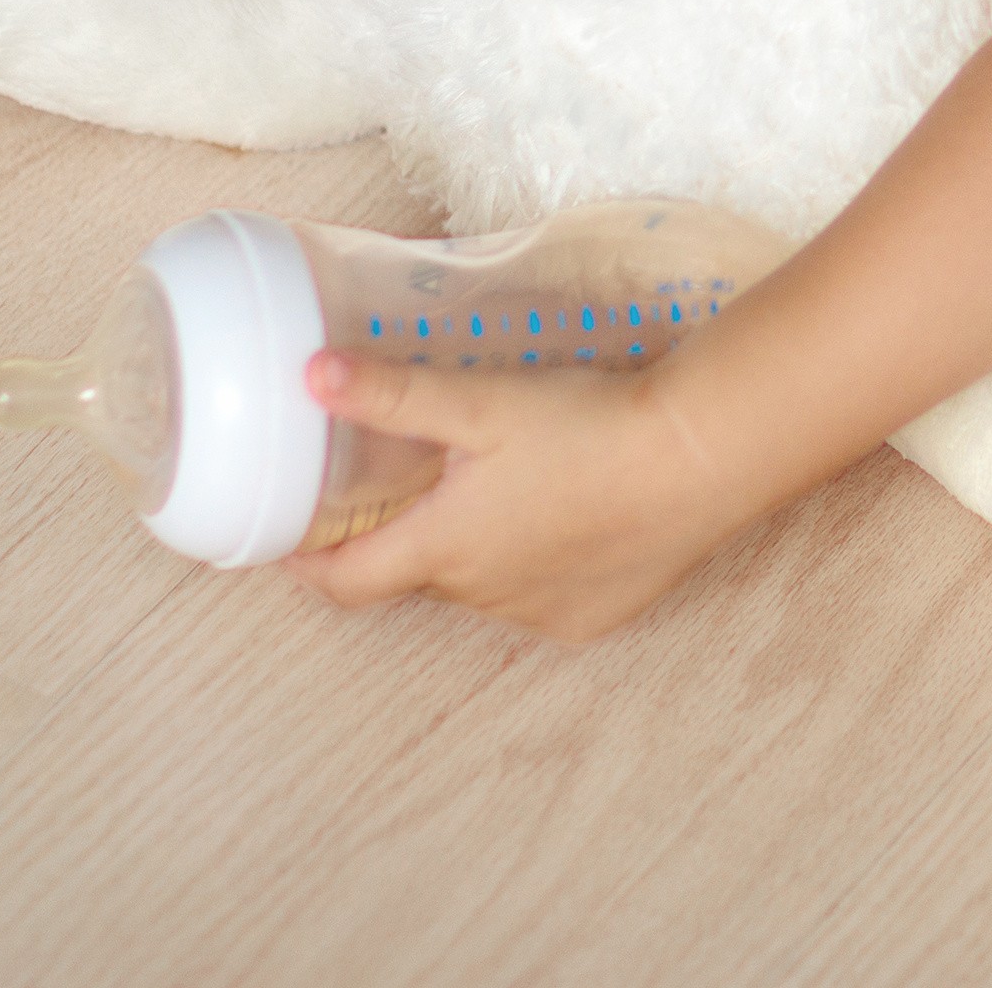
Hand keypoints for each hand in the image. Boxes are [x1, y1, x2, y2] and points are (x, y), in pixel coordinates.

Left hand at [284, 348, 755, 636]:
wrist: (700, 459)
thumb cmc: (588, 429)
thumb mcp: (482, 400)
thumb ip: (393, 392)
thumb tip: (311, 375)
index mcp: (445, 550)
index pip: (347, 583)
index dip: (308, 568)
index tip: (291, 546)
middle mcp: (484, 597)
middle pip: (417, 574)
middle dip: (402, 538)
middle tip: (405, 486)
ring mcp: (540, 614)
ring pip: (481, 585)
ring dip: (472, 550)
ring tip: (495, 490)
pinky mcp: (593, 617)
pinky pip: (539, 598)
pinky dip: (532, 566)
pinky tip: (559, 519)